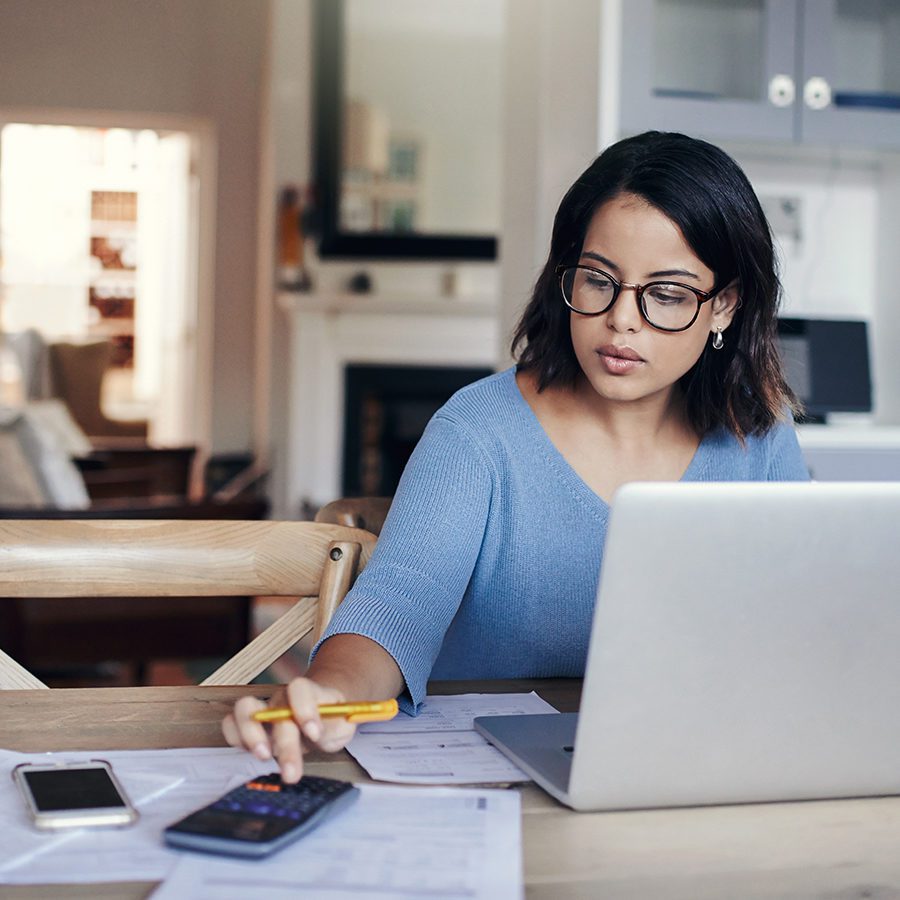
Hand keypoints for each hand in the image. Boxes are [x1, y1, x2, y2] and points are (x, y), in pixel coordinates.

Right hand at [222, 677, 357, 782]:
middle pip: (275, 710)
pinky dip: (235, 738)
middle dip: (283, 743)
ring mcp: (264, 709)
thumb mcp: (344, 724)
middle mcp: (283, 698)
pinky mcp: (249, 725)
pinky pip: (231, 724)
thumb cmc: (332, 720)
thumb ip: (335, 727)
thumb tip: (318, 734)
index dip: (304, 709)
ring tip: (263, 756)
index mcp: (309, 692)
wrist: (322, 714)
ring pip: (244, 708)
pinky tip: (250, 754)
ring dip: (250, 734)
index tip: (314, 733)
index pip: (300, 688)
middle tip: (291, 772)